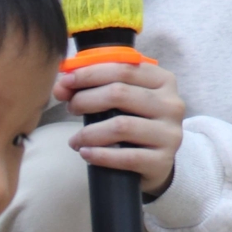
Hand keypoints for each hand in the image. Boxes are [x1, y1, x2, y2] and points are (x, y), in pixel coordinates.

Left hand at [54, 59, 184, 197]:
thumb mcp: (122, 100)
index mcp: (163, 81)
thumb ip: (95, 87)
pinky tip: (85, 153)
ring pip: (121, 126)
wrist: (157, 162)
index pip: (123, 69)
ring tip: (75, 139)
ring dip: (89, 132)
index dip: (90, 73)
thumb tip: (60, 86)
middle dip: (86, 100)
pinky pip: (126, 157)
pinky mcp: (162, 161)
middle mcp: (171, 104)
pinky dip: (100, 155)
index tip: (65, 82)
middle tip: (71, 108)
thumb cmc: (135, 123)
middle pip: (120, 94)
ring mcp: (169, 134)